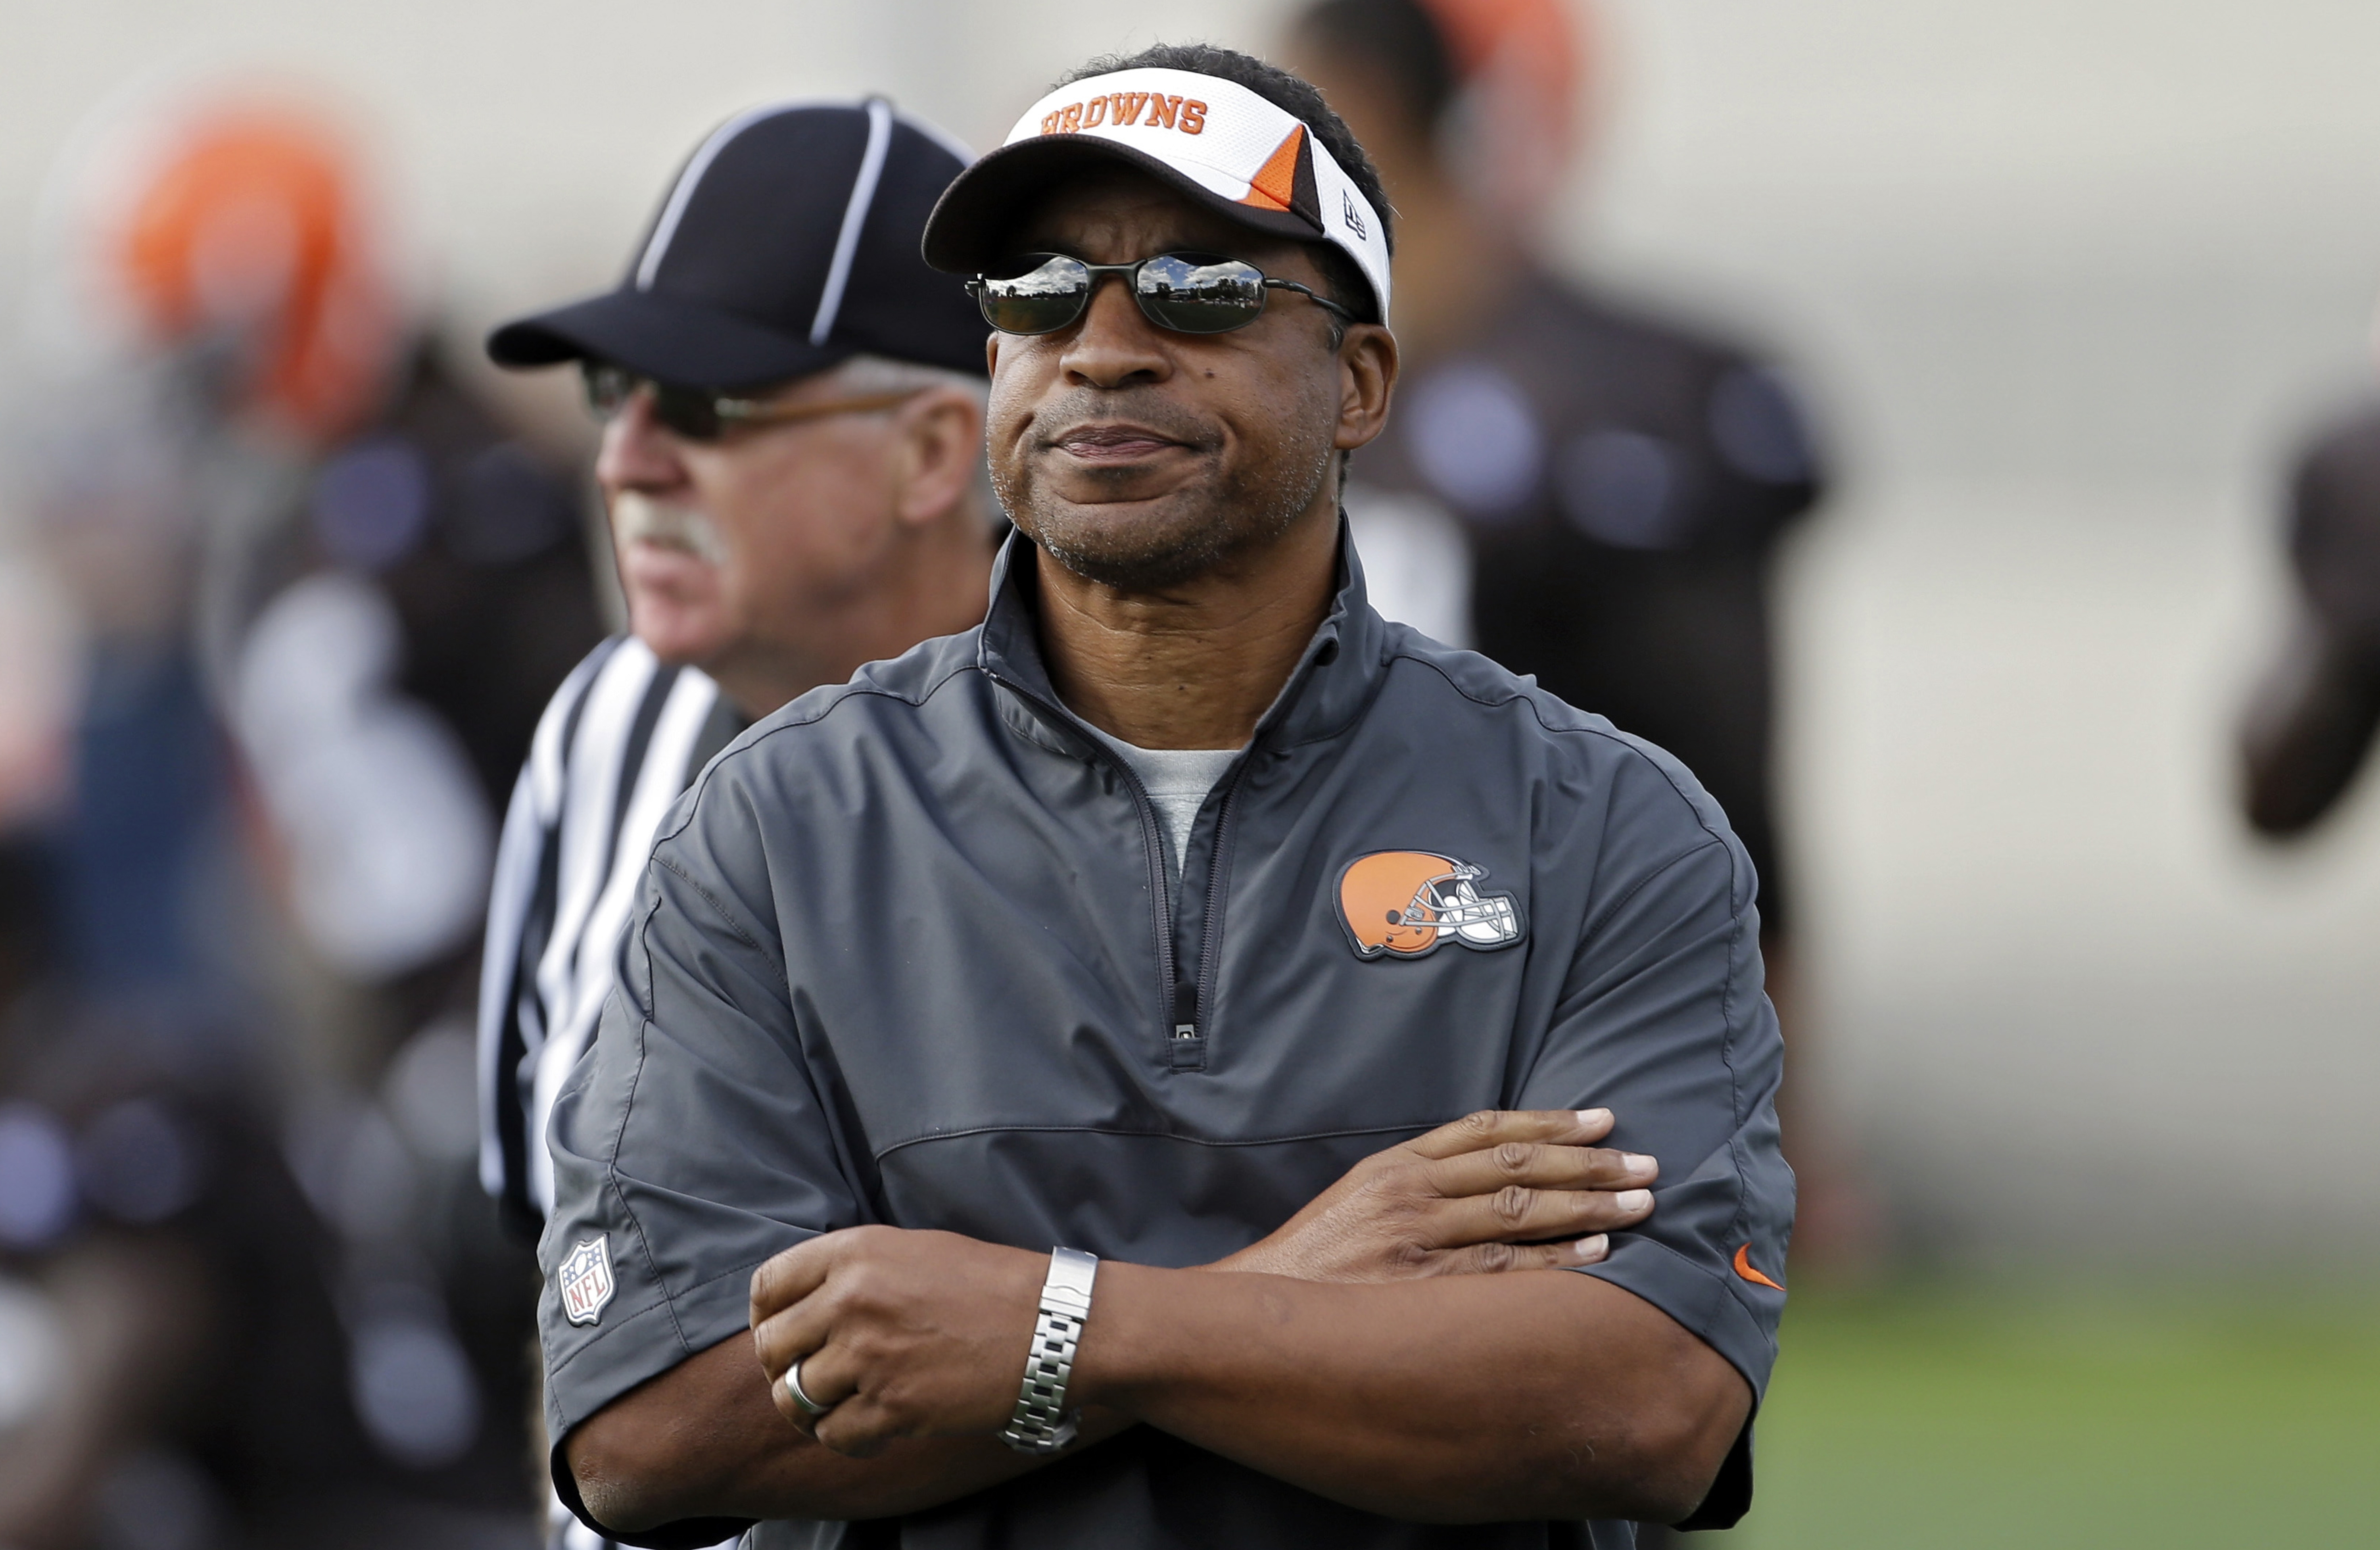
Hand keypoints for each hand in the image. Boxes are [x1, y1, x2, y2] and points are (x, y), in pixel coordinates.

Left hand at [749, 1226, 1048, 1458]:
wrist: (1053, 1327)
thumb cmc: (990, 1285)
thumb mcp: (914, 1250)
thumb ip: (855, 1270)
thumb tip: (809, 1303)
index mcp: (856, 1251)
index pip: (767, 1286)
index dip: (765, 1317)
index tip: (782, 1334)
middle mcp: (852, 1299)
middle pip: (771, 1347)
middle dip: (784, 1367)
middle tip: (812, 1377)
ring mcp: (869, 1355)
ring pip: (795, 1396)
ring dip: (810, 1408)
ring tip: (839, 1407)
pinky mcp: (892, 1406)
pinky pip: (833, 1434)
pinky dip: (845, 1437)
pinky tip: (872, 1428)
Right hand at [1206, 1108, 1656, 1281]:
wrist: (1260, 1313)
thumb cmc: (1317, 1258)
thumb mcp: (1359, 1196)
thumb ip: (1420, 1178)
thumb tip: (1496, 1168)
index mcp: (1396, 1165)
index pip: (1487, 1131)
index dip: (1550, 1123)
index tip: (1603, 1121)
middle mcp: (1410, 1194)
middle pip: (1514, 1165)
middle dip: (1586, 1162)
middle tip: (1643, 1164)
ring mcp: (1416, 1242)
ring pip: (1517, 1212)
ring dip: (1585, 1205)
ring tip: (1638, 1203)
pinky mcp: (1421, 1291)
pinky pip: (1502, 1271)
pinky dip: (1554, 1260)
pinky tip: (1596, 1255)